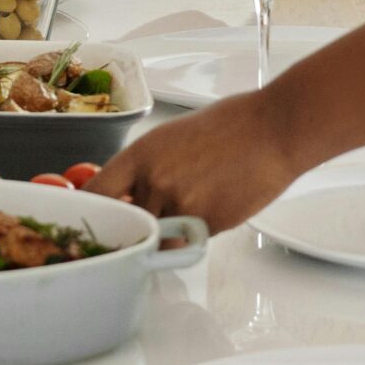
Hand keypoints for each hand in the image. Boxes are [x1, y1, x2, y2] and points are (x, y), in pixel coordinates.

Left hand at [89, 88, 303, 231]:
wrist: (272, 131)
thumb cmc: (229, 125)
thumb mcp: (171, 137)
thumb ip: (145, 167)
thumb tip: (127, 191)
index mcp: (140, 156)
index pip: (96, 194)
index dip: (92, 210)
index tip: (92, 217)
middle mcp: (154, 183)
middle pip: (128, 222)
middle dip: (137, 223)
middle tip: (151, 215)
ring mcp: (181, 207)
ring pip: (161, 237)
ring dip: (169, 230)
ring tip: (193, 202)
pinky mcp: (207, 225)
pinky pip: (190, 239)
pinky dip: (197, 230)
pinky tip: (215, 202)